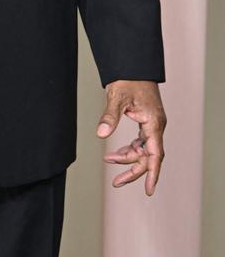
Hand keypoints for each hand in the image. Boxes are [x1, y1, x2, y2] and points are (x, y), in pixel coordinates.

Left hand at [96, 80, 166, 196]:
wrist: (133, 65)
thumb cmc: (128, 79)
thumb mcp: (116, 98)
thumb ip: (109, 117)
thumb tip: (101, 134)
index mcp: (153, 123)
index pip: (155, 155)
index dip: (152, 174)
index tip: (148, 190)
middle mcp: (156, 126)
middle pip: (148, 156)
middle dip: (133, 170)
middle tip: (116, 182)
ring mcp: (152, 124)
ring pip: (143, 150)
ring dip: (127, 157)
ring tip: (109, 160)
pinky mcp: (146, 121)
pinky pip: (140, 142)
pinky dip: (129, 149)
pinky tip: (117, 153)